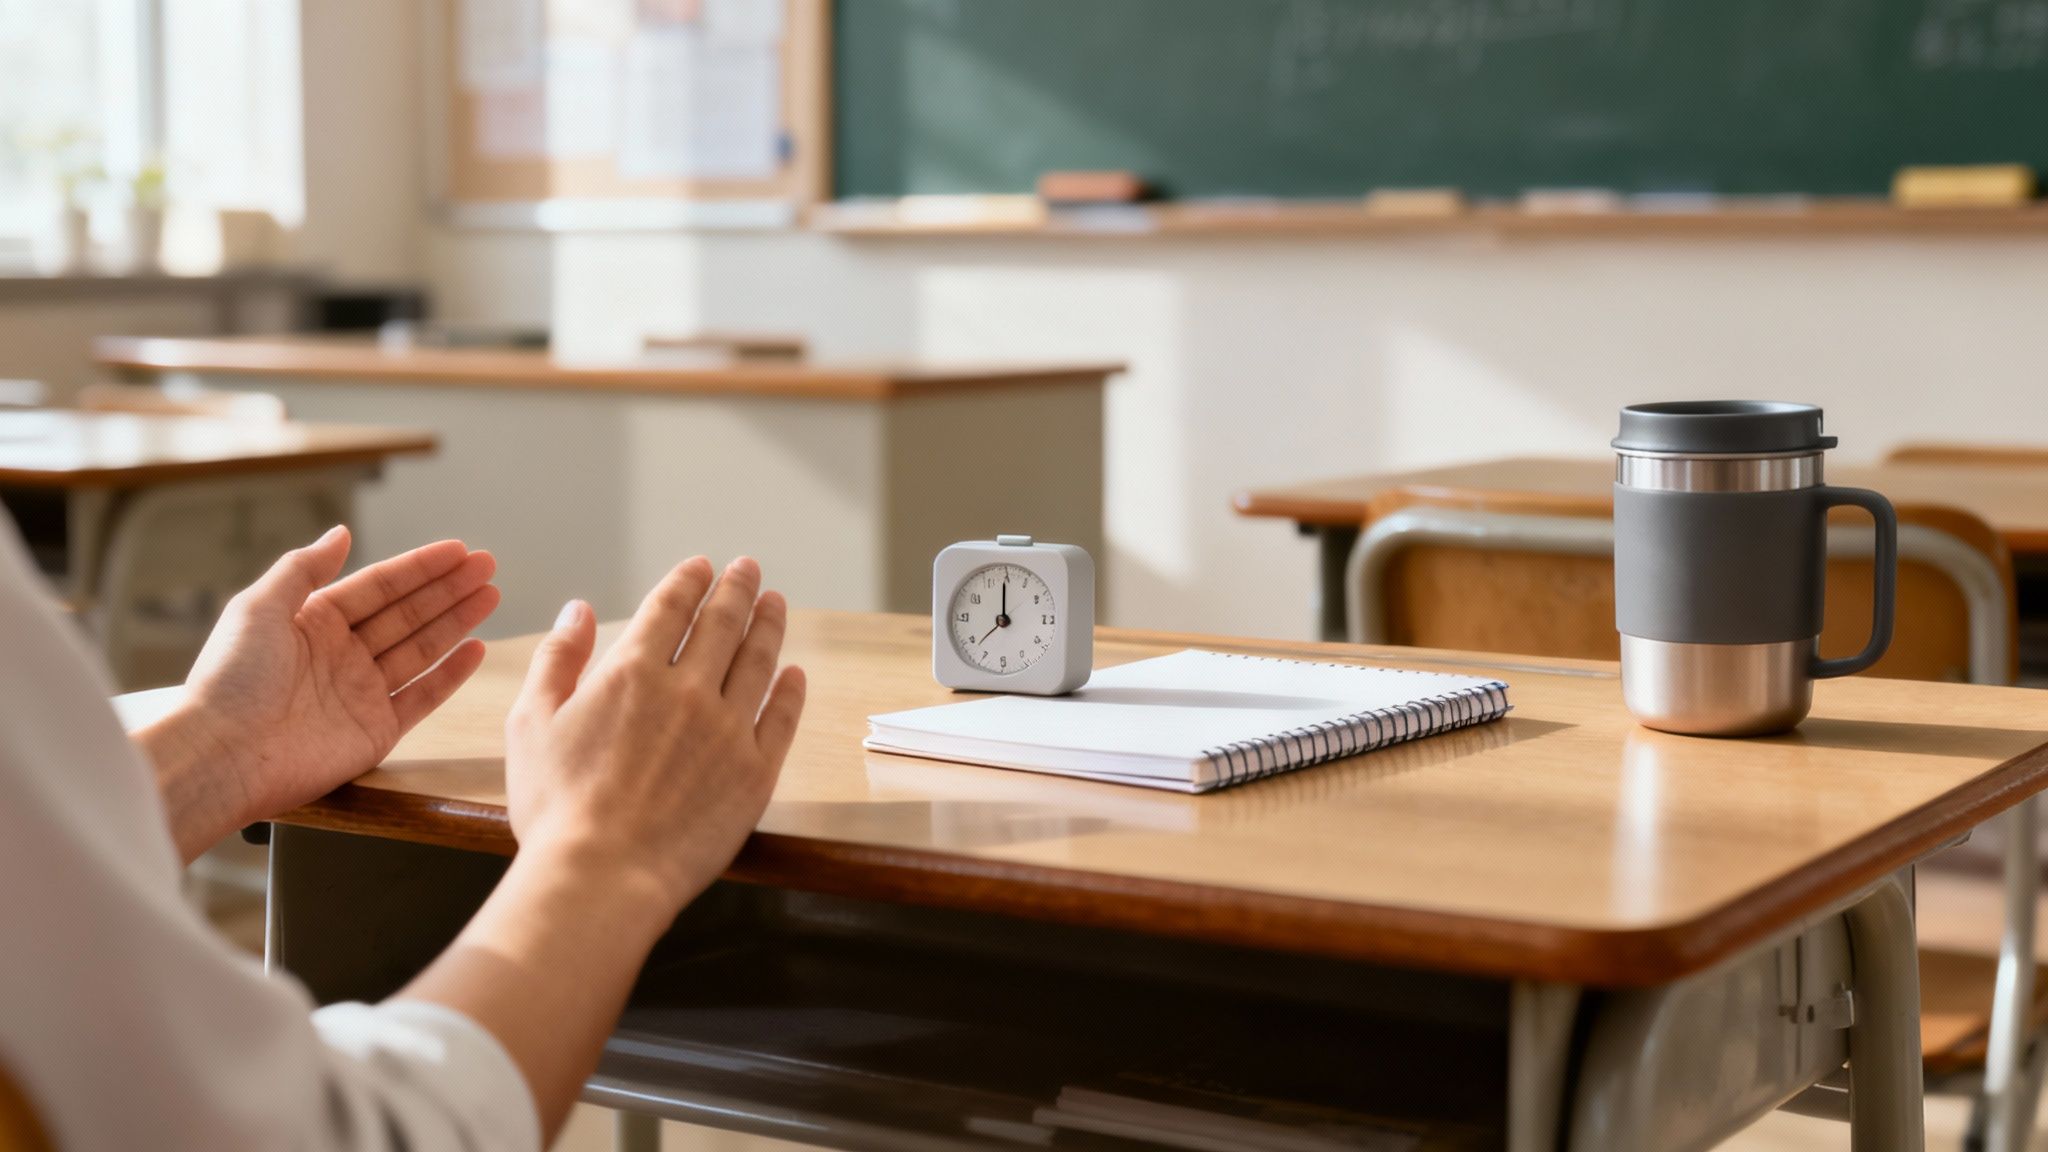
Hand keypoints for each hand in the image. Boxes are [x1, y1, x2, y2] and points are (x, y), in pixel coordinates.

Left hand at [139, 526, 499, 857]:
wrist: (223, 754)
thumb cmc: (230, 680)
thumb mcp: (258, 607)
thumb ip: (303, 568)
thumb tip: (341, 533)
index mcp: (313, 622)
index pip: (379, 586)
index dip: (420, 567)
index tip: (458, 549)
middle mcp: (341, 655)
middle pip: (407, 613)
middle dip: (448, 588)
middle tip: (488, 564)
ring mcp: (361, 693)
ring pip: (422, 649)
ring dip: (457, 621)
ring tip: (491, 595)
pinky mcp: (376, 731)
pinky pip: (423, 697)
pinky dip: (451, 676)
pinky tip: (476, 649)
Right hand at [503, 556, 805, 912]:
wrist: (601, 877)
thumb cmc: (556, 808)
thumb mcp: (531, 723)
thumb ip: (558, 658)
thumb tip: (579, 609)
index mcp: (632, 673)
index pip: (670, 609)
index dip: (688, 582)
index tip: (703, 566)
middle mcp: (686, 692)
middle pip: (722, 625)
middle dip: (737, 590)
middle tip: (749, 569)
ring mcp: (727, 731)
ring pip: (758, 662)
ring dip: (769, 626)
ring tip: (775, 603)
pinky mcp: (755, 772)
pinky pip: (780, 720)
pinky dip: (790, 692)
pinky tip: (794, 675)